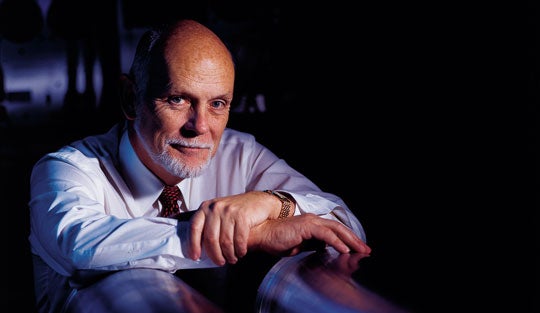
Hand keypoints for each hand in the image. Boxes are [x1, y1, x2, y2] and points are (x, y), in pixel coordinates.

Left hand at [188, 191, 278, 265]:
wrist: (258, 202)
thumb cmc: (235, 212)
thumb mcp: (218, 214)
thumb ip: (208, 227)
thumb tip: (201, 250)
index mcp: (205, 207)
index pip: (194, 227)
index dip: (193, 244)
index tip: (195, 257)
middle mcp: (215, 208)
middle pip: (211, 238)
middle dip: (215, 255)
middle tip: (220, 262)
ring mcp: (229, 210)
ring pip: (225, 241)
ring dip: (229, 254)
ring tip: (232, 259)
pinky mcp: (242, 215)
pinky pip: (239, 239)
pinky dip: (240, 250)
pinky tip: (241, 252)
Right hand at [248, 213, 371, 256]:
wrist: (262, 234)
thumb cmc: (276, 240)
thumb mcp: (298, 245)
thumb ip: (311, 245)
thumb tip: (324, 248)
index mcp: (311, 223)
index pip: (334, 229)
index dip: (347, 238)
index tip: (357, 248)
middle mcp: (313, 220)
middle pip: (339, 227)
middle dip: (354, 239)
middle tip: (366, 249)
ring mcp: (310, 222)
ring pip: (336, 229)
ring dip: (350, 240)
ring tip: (360, 250)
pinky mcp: (306, 227)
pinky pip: (325, 234)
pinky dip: (336, 242)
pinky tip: (344, 250)